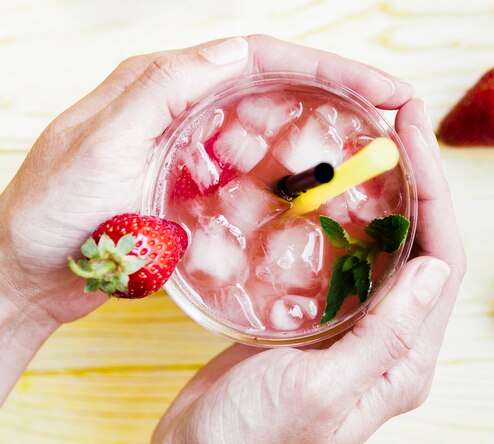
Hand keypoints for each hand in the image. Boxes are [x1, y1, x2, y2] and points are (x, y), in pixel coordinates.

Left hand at [0, 35, 412, 325]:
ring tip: (344, 179)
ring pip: (267, 144)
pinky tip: (293, 210)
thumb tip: (236, 51)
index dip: (330, 71)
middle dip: (331, 111)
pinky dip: (274, 195)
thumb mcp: (104, 142)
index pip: (262, 62)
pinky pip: (248, 184)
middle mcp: (182, 110)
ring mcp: (190, 152)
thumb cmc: (53, 209)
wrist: (27, 270)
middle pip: (275, 98)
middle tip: (382, 134)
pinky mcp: (193, 189)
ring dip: (304, 160)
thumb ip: (165, 91)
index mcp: (164, 84)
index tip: (385, 90)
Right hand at [145, 98, 465, 443]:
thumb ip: (385, 336)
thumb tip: (436, 269)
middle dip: (414, 183)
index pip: (441, 264)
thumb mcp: (321, 391)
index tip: (414, 138)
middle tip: (393, 126)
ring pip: (381, 249)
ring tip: (366, 147)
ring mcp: (355, 328)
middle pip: (418, 247)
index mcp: (404, 362)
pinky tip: (325, 193)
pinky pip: (342, 261)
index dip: (435, 195)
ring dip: (379, 196)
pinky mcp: (320, 321)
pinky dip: (340, 222)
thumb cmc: (253, 439)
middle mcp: (390, 341)